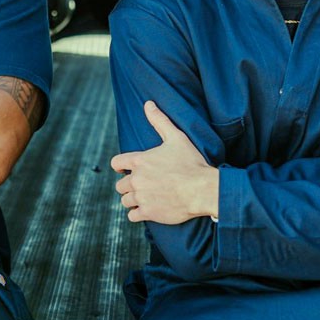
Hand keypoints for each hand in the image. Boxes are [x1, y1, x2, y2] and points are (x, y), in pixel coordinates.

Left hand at [110, 101, 218, 224]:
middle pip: (120, 185)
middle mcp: (136, 179)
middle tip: (144, 185)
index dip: (121, 166)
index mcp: (139, 161)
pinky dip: (137, 213)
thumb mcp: (176, 137)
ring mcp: (141, 197)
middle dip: (129, 185)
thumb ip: (160, 120)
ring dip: (133, 199)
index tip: (127, 169)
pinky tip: (148, 209)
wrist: (203, 189)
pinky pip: (132, 216)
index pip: (116, 163)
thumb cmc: (191, 162)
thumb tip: (148, 104)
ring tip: (147, 197)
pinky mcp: (148, 212)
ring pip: (125, 201)